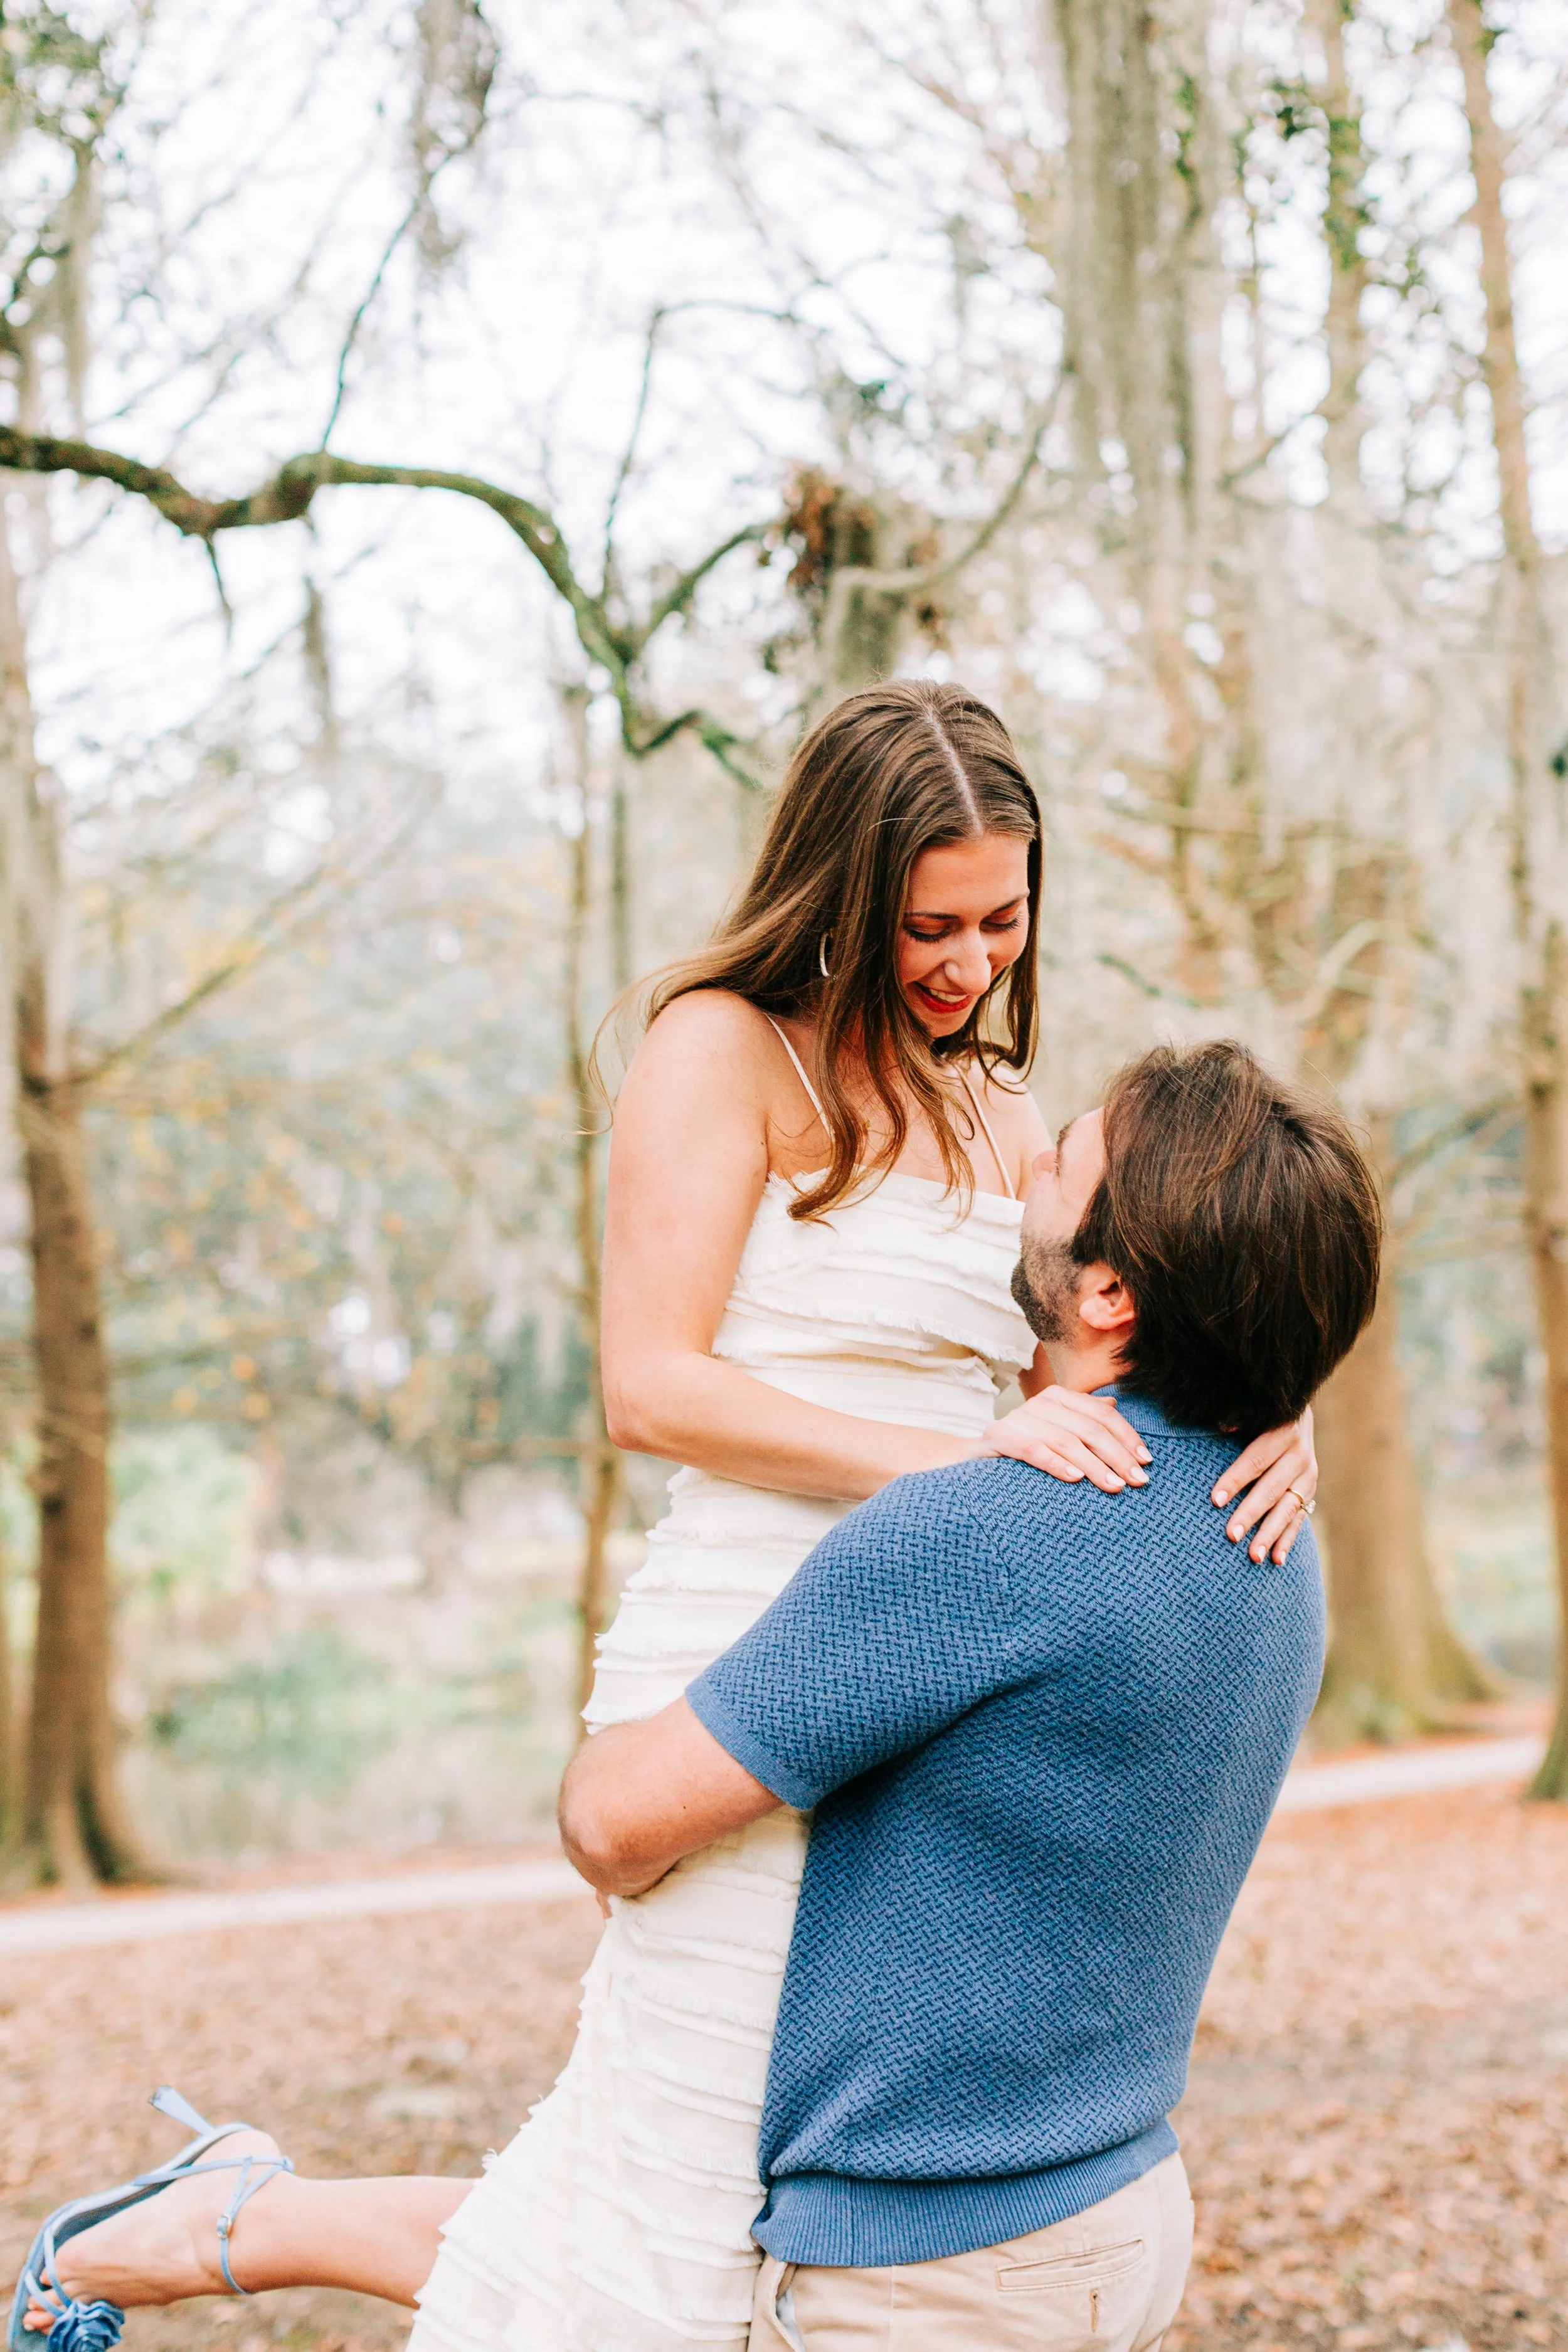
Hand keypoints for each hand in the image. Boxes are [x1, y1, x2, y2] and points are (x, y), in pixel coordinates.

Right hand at [979, 1386, 1150, 1491]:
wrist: (974, 1462)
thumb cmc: (1025, 1451)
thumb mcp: (1059, 1434)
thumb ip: (1084, 1419)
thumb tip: (1114, 1405)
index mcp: (1059, 1398)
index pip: (1102, 1414)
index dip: (1127, 1437)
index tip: (1146, 1462)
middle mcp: (1040, 1402)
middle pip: (1089, 1428)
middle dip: (1117, 1456)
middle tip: (1137, 1481)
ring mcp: (1017, 1418)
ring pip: (1065, 1440)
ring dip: (1094, 1465)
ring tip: (1114, 1486)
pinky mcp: (997, 1436)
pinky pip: (1032, 1449)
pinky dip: (1056, 1464)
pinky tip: (1075, 1479)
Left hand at [1212, 1407, 1315, 1564]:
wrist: (1297, 1414)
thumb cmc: (1260, 1415)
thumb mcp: (1253, 1413)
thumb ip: (1239, 1418)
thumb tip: (1223, 1425)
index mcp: (1283, 1432)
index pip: (1255, 1460)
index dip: (1235, 1479)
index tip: (1216, 1500)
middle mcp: (1300, 1456)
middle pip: (1272, 1489)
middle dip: (1251, 1514)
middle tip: (1230, 1536)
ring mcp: (1308, 1476)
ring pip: (1287, 1509)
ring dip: (1270, 1534)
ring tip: (1253, 1557)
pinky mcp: (1309, 1492)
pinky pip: (1299, 1519)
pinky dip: (1287, 1540)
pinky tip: (1276, 1560)